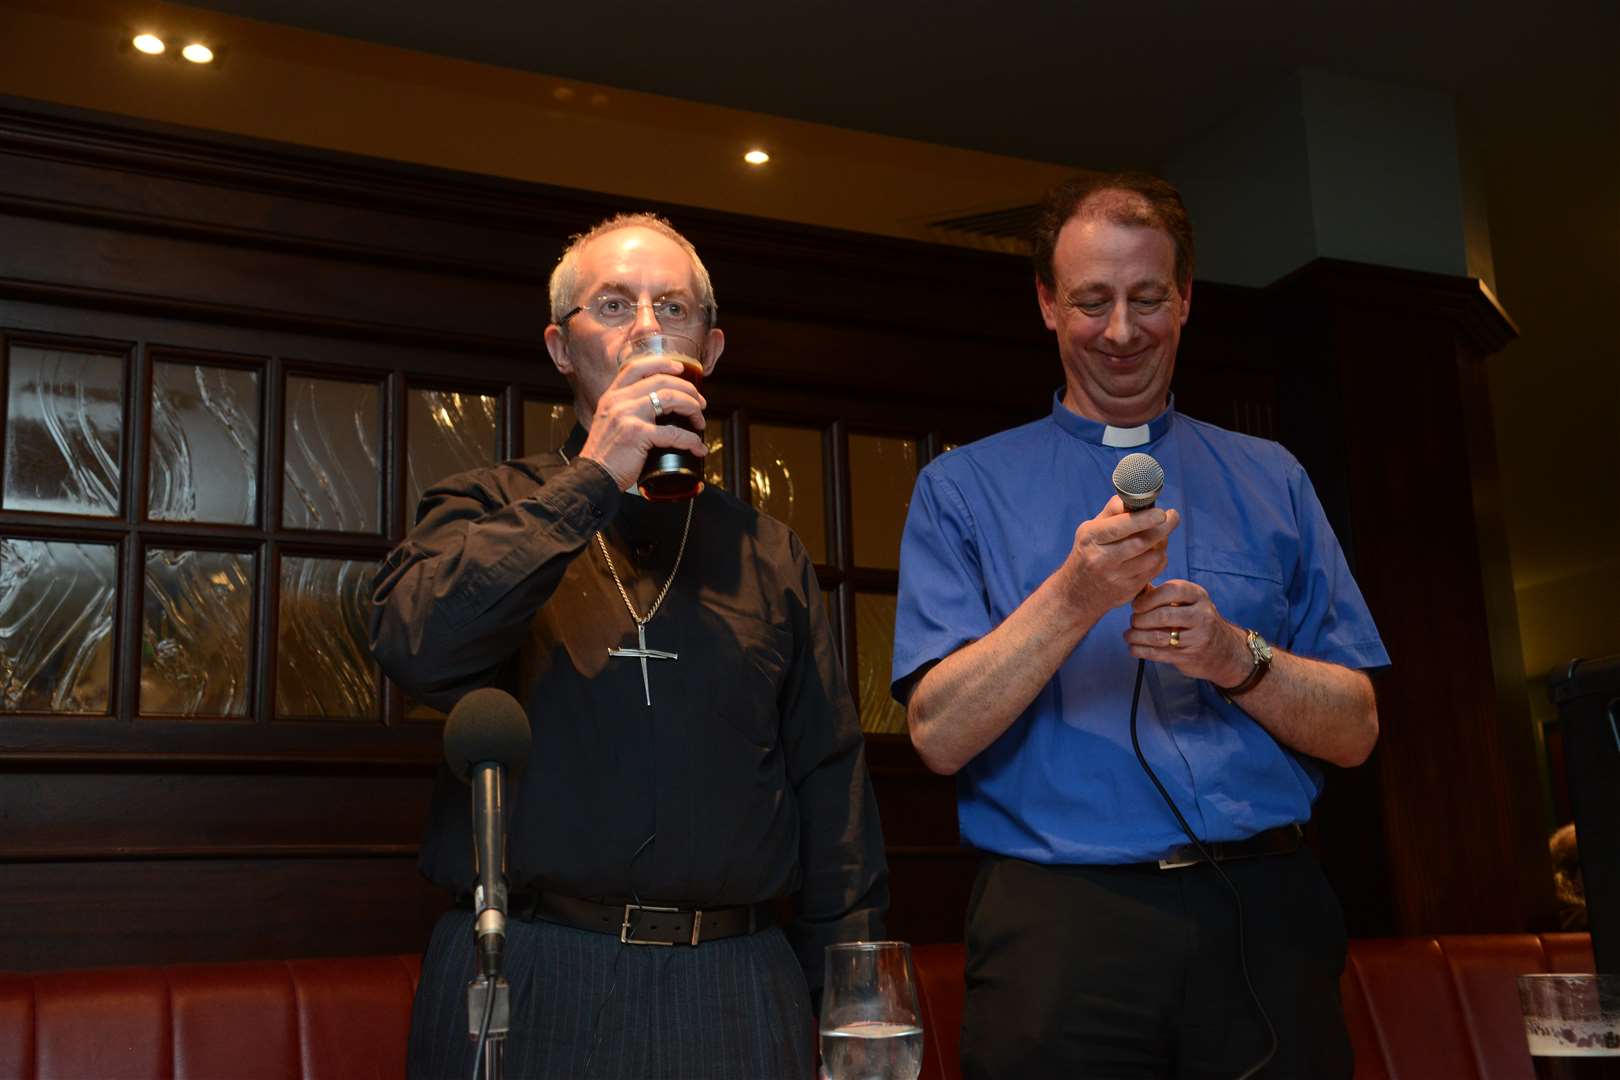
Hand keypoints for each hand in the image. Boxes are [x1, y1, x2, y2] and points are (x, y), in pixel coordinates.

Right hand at [577, 357, 706, 488]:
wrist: (592, 477)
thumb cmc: (604, 455)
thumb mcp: (609, 423)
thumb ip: (626, 411)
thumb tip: (655, 411)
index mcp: (612, 396)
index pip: (636, 367)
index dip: (662, 363)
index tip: (680, 369)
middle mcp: (618, 401)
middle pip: (661, 381)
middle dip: (687, 390)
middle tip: (700, 403)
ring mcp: (627, 415)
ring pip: (670, 398)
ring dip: (692, 408)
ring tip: (700, 421)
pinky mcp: (637, 434)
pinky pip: (673, 433)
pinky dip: (691, 440)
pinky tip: (698, 447)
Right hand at [1062, 495, 1179, 616]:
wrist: (1076, 593)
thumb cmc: (1088, 552)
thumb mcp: (1090, 530)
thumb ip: (1113, 512)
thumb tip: (1137, 497)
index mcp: (1090, 538)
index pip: (1119, 527)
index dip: (1144, 519)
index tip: (1161, 512)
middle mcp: (1101, 559)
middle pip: (1140, 542)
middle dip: (1162, 528)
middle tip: (1173, 517)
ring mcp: (1115, 577)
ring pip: (1152, 557)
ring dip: (1162, 543)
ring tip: (1160, 536)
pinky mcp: (1128, 590)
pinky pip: (1154, 570)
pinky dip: (1160, 558)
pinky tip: (1155, 552)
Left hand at [1125, 579, 1251, 685]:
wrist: (1225, 650)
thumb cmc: (1197, 620)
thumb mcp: (1188, 602)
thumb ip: (1163, 594)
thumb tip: (1136, 588)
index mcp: (1198, 596)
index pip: (1171, 590)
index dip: (1149, 598)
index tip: (1136, 606)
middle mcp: (1201, 615)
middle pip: (1163, 615)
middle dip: (1140, 619)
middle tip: (1133, 621)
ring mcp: (1197, 637)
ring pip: (1158, 637)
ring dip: (1137, 636)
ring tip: (1128, 635)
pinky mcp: (1189, 657)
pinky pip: (1158, 653)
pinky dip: (1141, 650)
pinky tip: (1133, 648)